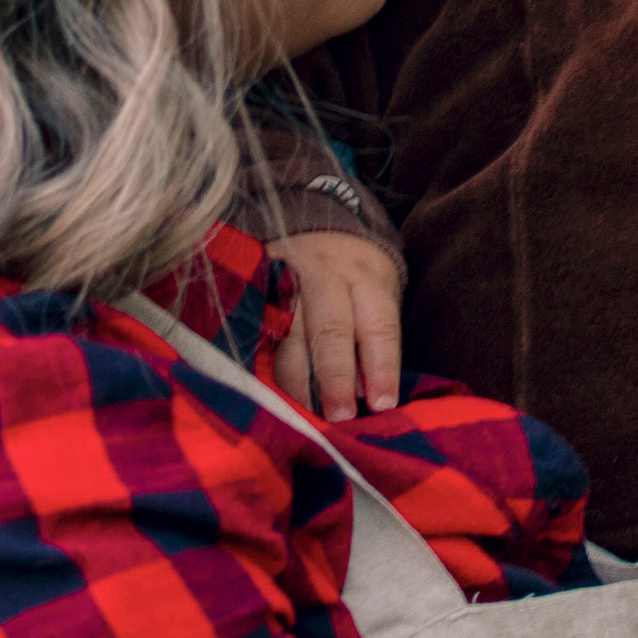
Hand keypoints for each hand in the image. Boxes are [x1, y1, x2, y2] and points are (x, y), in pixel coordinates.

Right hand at [268, 231, 402, 422]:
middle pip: (330, 329)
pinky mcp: (255, 284)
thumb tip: (365, 395)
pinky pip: (257, 328)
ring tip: (300, 415)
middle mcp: (325, 275)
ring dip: (295, 380)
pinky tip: (265, 391)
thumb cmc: (353, 273)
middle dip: (335, 377)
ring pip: (288, 333)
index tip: (382, 405)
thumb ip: (372, 339)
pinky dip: (262, 363)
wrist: (311, 219)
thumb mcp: (377, 291)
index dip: (381, 367)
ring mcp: (285, 278)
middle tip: (338, 417)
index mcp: (365, 277)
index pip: (378, 325)